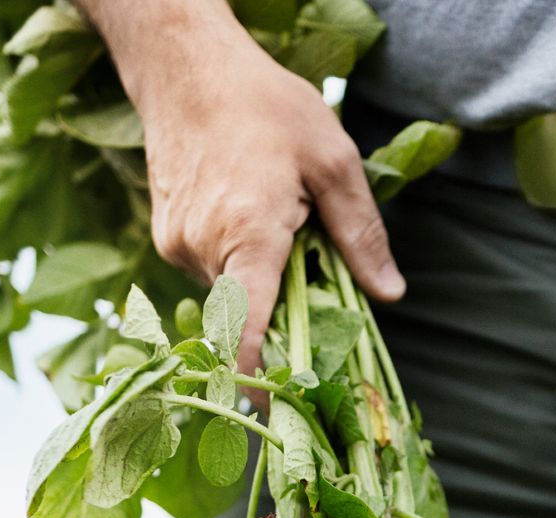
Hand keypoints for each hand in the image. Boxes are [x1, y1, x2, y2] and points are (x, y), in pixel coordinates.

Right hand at [127, 18, 403, 386]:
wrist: (184, 65)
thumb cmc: (264, 104)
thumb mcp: (333, 160)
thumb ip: (361, 233)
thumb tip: (389, 294)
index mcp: (248, 234)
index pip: (249, 329)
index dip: (262, 377)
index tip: (280, 414)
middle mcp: (203, 248)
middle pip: (251, 313)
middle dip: (285, 312)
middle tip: (316, 278)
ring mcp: (177, 245)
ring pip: (231, 292)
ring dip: (263, 281)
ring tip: (282, 224)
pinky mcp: (166, 237)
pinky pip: (212, 271)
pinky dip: (239, 261)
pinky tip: (250, 213)